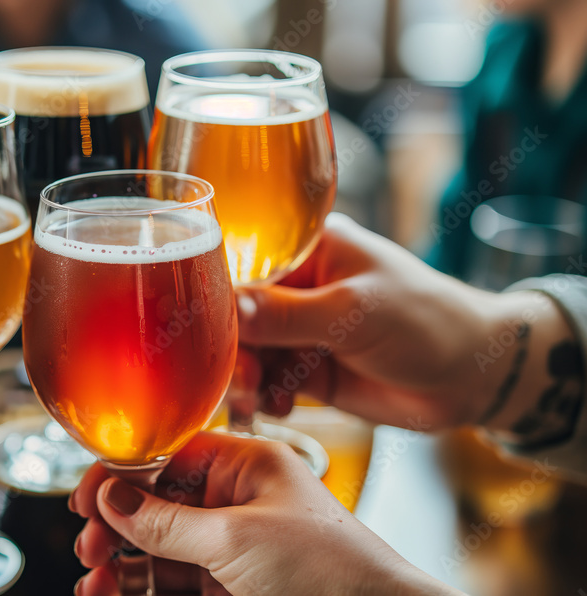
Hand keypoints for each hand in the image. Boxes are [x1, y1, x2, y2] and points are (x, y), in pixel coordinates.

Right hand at [70, 432, 458, 595]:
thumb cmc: (333, 572)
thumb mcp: (237, 540)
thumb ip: (166, 522)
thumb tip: (111, 497)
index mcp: (248, 466)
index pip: (168, 456)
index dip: (122, 476)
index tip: (85, 499)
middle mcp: (239, 501)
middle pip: (157, 505)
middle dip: (117, 527)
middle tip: (89, 548)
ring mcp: (237, 547)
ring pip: (162, 548)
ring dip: (124, 563)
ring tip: (94, 581)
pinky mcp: (236, 585)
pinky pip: (178, 580)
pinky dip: (144, 587)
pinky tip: (116, 593)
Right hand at [232, 213, 572, 431]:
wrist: (472, 378)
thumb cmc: (425, 322)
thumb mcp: (353, 312)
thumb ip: (287, 313)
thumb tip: (229, 308)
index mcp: (309, 248)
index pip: (244, 263)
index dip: (217, 294)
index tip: (197, 325)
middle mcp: (299, 285)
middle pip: (238, 312)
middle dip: (232, 345)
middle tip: (240, 374)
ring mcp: (302, 328)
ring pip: (249, 350)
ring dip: (246, 375)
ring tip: (257, 397)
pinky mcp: (308, 368)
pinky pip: (268, 379)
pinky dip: (264, 394)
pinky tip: (275, 405)